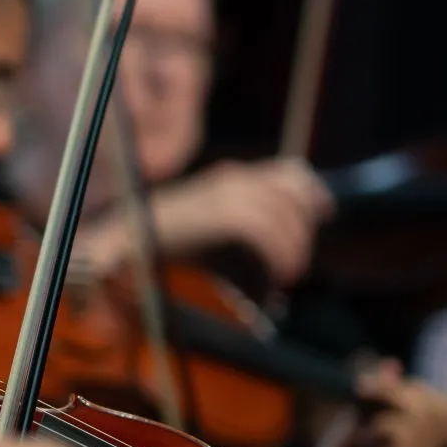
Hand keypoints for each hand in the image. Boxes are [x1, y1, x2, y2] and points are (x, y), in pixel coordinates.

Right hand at [149, 158, 331, 284]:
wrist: (122, 235)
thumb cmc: (159, 236)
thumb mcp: (206, 222)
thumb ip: (239, 222)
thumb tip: (281, 237)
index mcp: (229, 175)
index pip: (288, 171)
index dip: (312, 191)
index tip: (324, 212)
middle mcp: (231, 178)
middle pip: (293, 194)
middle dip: (304, 230)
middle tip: (296, 262)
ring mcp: (226, 194)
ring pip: (284, 216)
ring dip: (294, 248)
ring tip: (286, 274)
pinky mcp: (222, 214)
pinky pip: (267, 232)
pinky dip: (278, 255)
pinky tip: (276, 275)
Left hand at [294, 360, 446, 446]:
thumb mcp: (358, 417)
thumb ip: (378, 393)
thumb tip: (393, 363)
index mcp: (423, 440)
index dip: (416, 388)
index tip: (373, 388)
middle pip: (440, 403)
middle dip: (400, 389)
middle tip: (362, 392)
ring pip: (421, 413)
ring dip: (384, 406)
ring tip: (360, 422)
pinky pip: (402, 432)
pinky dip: (376, 428)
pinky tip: (359, 442)